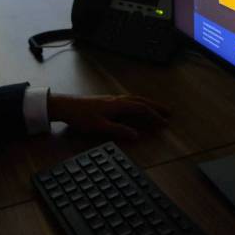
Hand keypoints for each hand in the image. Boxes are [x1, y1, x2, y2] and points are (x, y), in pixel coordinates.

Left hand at [47, 93, 170, 141]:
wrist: (65, 106)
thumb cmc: (81, 116)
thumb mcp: (100, 126)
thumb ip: (119, 131)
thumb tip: (136, 135)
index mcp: (117, 105)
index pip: (141, 109)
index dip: (154, 116)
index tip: (164, 123)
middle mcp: (117, 100)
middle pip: (141, 101)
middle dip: (155, 107)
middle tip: (168, 112)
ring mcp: (112, 99)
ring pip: (135, 99)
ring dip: (147, 104)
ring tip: (156, 109)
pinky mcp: (107, 101)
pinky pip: (128, 99)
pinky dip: (138, 103)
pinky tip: (136, 106)